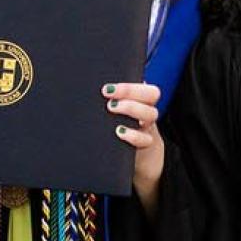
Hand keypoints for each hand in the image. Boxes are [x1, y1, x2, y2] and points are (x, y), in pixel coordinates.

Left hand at [109, 82, 165, 212]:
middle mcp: (147, 111)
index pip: (144, 85)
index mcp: (141, 99)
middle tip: (108, 97)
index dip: (129, 85)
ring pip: (151, 114)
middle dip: (129, 92)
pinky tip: (119, 132)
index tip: (106, 89)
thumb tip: (88, 92)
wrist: (137, 156)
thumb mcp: (117, 114)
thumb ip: (110, 103)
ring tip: (111, 109)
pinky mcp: (146, 144)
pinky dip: (133, 135)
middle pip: (152, 94)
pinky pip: (145, 139)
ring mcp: (148, 127)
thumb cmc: (120, 129)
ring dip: (131, 108)